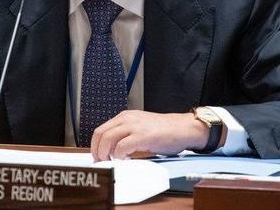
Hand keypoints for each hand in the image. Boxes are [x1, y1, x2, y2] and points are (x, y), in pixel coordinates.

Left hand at [90, 110, 208, 160]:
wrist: (184, 128)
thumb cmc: (165, 131)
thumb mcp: (140, 127)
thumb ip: (126, 135)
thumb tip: (111, 151)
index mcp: (125, 117)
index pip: (101, 130)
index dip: (95, 145)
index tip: (97, 156)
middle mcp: (127, 119)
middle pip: (100, 134)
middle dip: (97, 150)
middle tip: (101, 162)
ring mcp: (134, 126)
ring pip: (108, 139)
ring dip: (105, 154)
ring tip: (111, 162)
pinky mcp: (143, 136)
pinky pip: (122, 147)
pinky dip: (119, 156)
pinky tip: (125, 160)